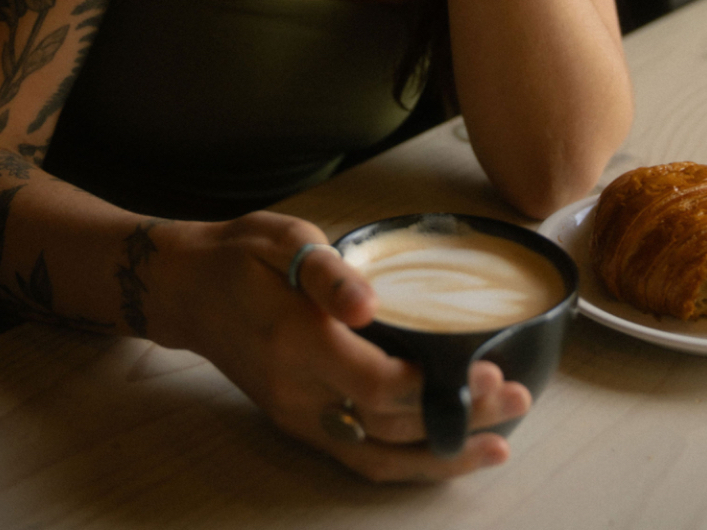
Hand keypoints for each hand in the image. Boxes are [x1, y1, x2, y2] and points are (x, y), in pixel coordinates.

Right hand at [151, 212, 530, 481]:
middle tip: (518, 402)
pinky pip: (357, 458)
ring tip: (498, 446)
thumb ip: (327, 273)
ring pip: (377, 458)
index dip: (436, 389)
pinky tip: (444, 456)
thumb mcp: (283, 241)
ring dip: (440, 457)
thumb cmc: (241, 256)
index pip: (378, 385)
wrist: (187, 290)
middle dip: (458, 421)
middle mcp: (300, 393)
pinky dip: (405, 465)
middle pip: (390, 427)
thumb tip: (370, 304)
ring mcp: (298, 417)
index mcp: (299, 343)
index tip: (488, 373)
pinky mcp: (299, 424)